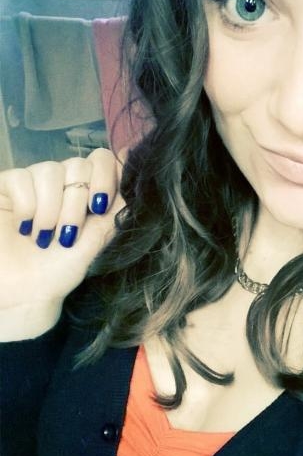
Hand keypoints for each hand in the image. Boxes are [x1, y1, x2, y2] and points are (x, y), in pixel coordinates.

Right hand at [0, 148, 124, 337]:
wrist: (24, 295)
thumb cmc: (59, 272)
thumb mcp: (96, 243)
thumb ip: (115, 212)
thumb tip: (136, 183)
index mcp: (86, 193)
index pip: (102, 160)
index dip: (105, 177)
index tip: (100, 207)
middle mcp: (61, 183)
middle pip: (79, 165)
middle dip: (77, 204)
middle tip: (67, 236)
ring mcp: (32, 183)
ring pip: (50, 171)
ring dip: (52, 209)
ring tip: (43, 238)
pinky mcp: (6, 188)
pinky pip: (21, 179)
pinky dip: (27, 206)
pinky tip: (24, 228)